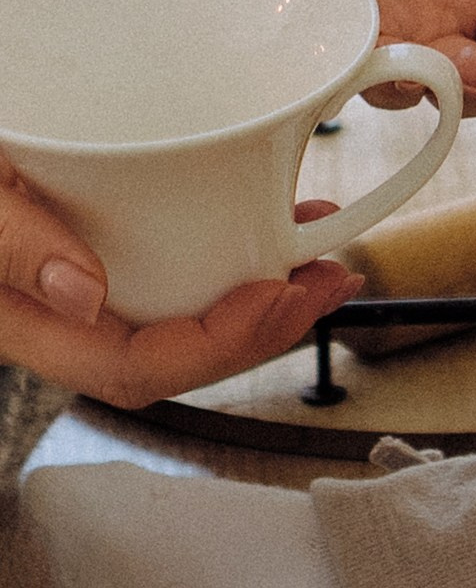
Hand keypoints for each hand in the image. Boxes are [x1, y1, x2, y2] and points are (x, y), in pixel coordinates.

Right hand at [0, 155, 361, 409]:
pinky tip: (280, 220)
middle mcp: (66, 309)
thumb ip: (10, 242)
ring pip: (186, 310)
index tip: (280, 294)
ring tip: (326, 259)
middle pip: (178, 351)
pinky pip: (177, 262)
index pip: (135, 367)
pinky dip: (236, 249)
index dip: (218, 345)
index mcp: (28, 318)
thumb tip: (83, 294)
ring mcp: (89, 276)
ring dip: (265, 293)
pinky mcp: (108, 235)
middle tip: (332, 281)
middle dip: (265, 328)